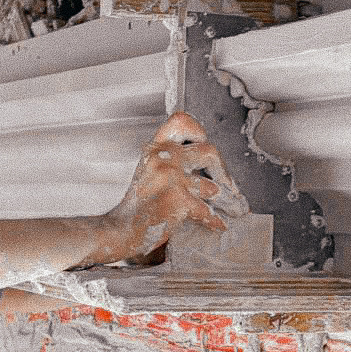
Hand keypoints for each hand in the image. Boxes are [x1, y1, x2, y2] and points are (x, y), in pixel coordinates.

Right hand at [95, 112, 241, 264]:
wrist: (120, 230)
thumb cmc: (137, 206)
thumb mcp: (148, 172)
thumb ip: (169, 160)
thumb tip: (204, 162)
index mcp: (155, 149)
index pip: (180, 121)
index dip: (198, 130)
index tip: (204, 143)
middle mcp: (163, 158)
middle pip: (209, 151)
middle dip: (223, 170)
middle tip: (227, 184)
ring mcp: (171, 178)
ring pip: (212, 186)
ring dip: (224, 200)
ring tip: (230, 207)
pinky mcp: (178, 200)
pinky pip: (207, 210)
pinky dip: (215, 220)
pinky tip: (218, 225)